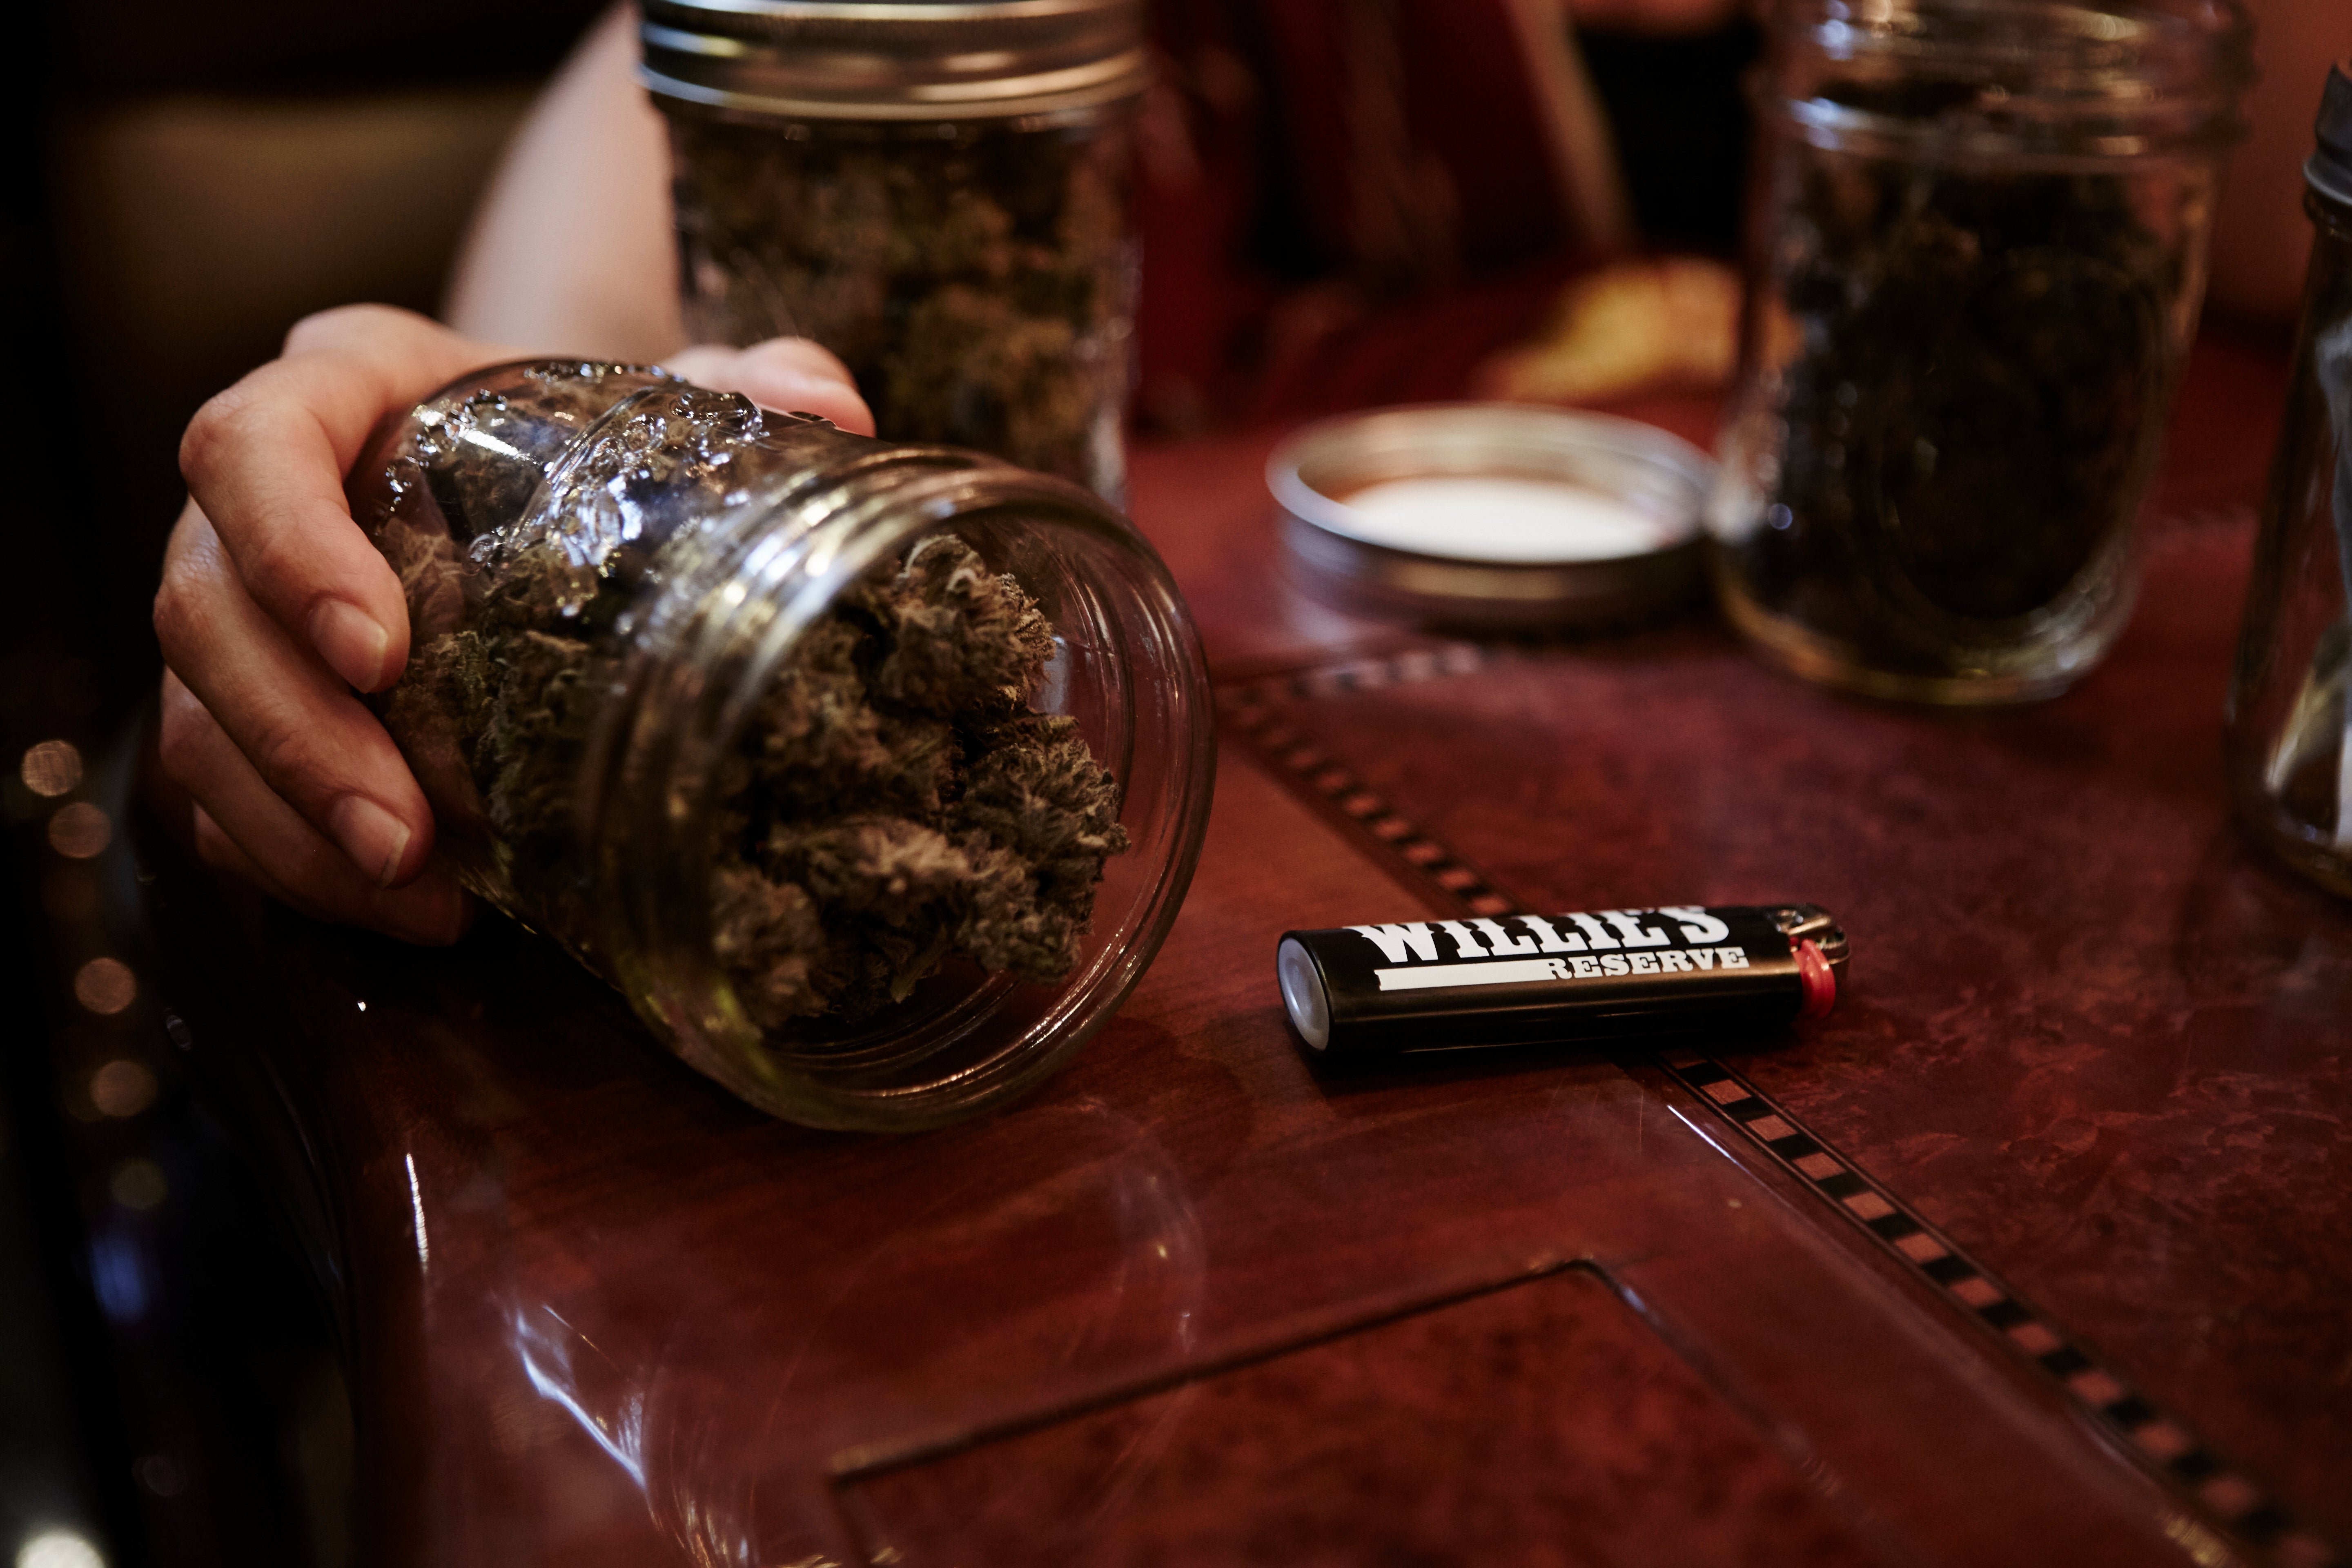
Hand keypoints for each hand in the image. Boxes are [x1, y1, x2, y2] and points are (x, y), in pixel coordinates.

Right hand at [156, 303, 872, 942]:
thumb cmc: (589, 428)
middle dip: (291, 732)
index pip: (250, 447)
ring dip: (289, 818)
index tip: (376, 652)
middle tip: (400, 827)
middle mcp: (247, 500)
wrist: (543, 467)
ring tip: (411, 888)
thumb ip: (749, 385)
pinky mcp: (239, 705)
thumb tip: (835, 409)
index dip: (287, 548)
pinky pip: (216, 795)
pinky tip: (408, 907)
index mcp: (338, 390)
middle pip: (198, 607)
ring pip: (193, 719)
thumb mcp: (670, 394)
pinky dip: (296, 861)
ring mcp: (234, 608)